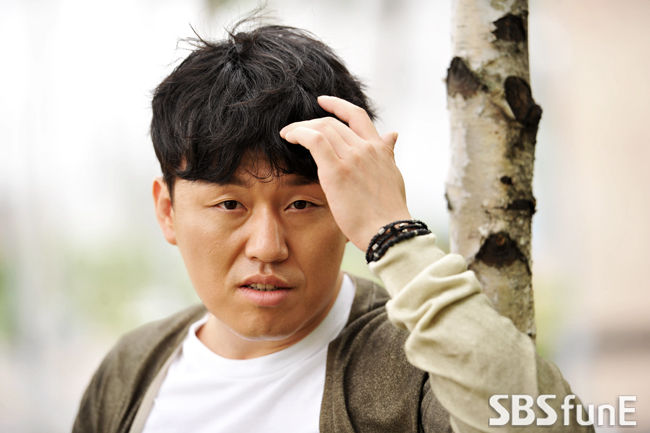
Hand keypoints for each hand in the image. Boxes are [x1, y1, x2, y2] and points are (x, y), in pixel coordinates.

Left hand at [280, 95, 411, 250]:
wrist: (389, 231)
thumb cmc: (389, 211)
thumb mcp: (393, 175)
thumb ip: (388, 154)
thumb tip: (392, 135)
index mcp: (379, 149)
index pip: (357, 115)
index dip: (338, 105)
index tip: (322, 101)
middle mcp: (366, 148)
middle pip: (333, 122)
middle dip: (310, 123)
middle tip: (295, 131)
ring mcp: (352, 157)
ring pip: (321, 127)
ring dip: (300, 128)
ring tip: (287, 135)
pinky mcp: (337, 170)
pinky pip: (314, 140)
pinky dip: (298, 133)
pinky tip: (288, 137)